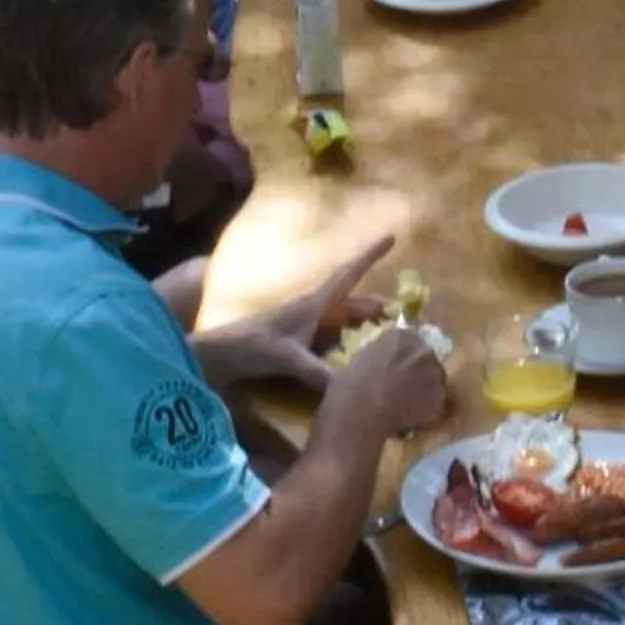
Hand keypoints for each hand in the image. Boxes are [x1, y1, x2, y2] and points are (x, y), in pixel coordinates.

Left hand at [202, 236, 392, 392]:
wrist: (220, 357)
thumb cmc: (251, 345)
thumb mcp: (286, 356)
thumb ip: (316, 370)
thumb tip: (349, 387)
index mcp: (314, 304)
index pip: (348, 275)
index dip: (370, 256)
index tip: (391, 237)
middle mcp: (314, 312)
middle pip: (353, 303)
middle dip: (377, 305)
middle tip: (403, 314)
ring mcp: (307, 328)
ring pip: (344, 322)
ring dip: (364, 326)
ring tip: (388, 336)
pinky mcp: (301, 345)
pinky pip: (334, 340)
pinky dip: (350, 345)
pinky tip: (358, 360)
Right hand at [334, 321, 449, 444]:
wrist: (362, 407)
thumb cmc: (352, 384)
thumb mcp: (362, 357)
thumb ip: (382, 353)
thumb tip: (386, 361)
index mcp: (402, 335)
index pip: (412, 341)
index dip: (406, 357)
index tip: (399, 369)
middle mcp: (423, 349)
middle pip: (427, 359)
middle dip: (419, 371)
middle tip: (405, 387)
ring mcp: (435, 372)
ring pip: (436, 380)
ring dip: (426, 389)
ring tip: (409, 404)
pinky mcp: (440, 396)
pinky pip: (437, 402)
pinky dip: (428, 409)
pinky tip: (412, 416)